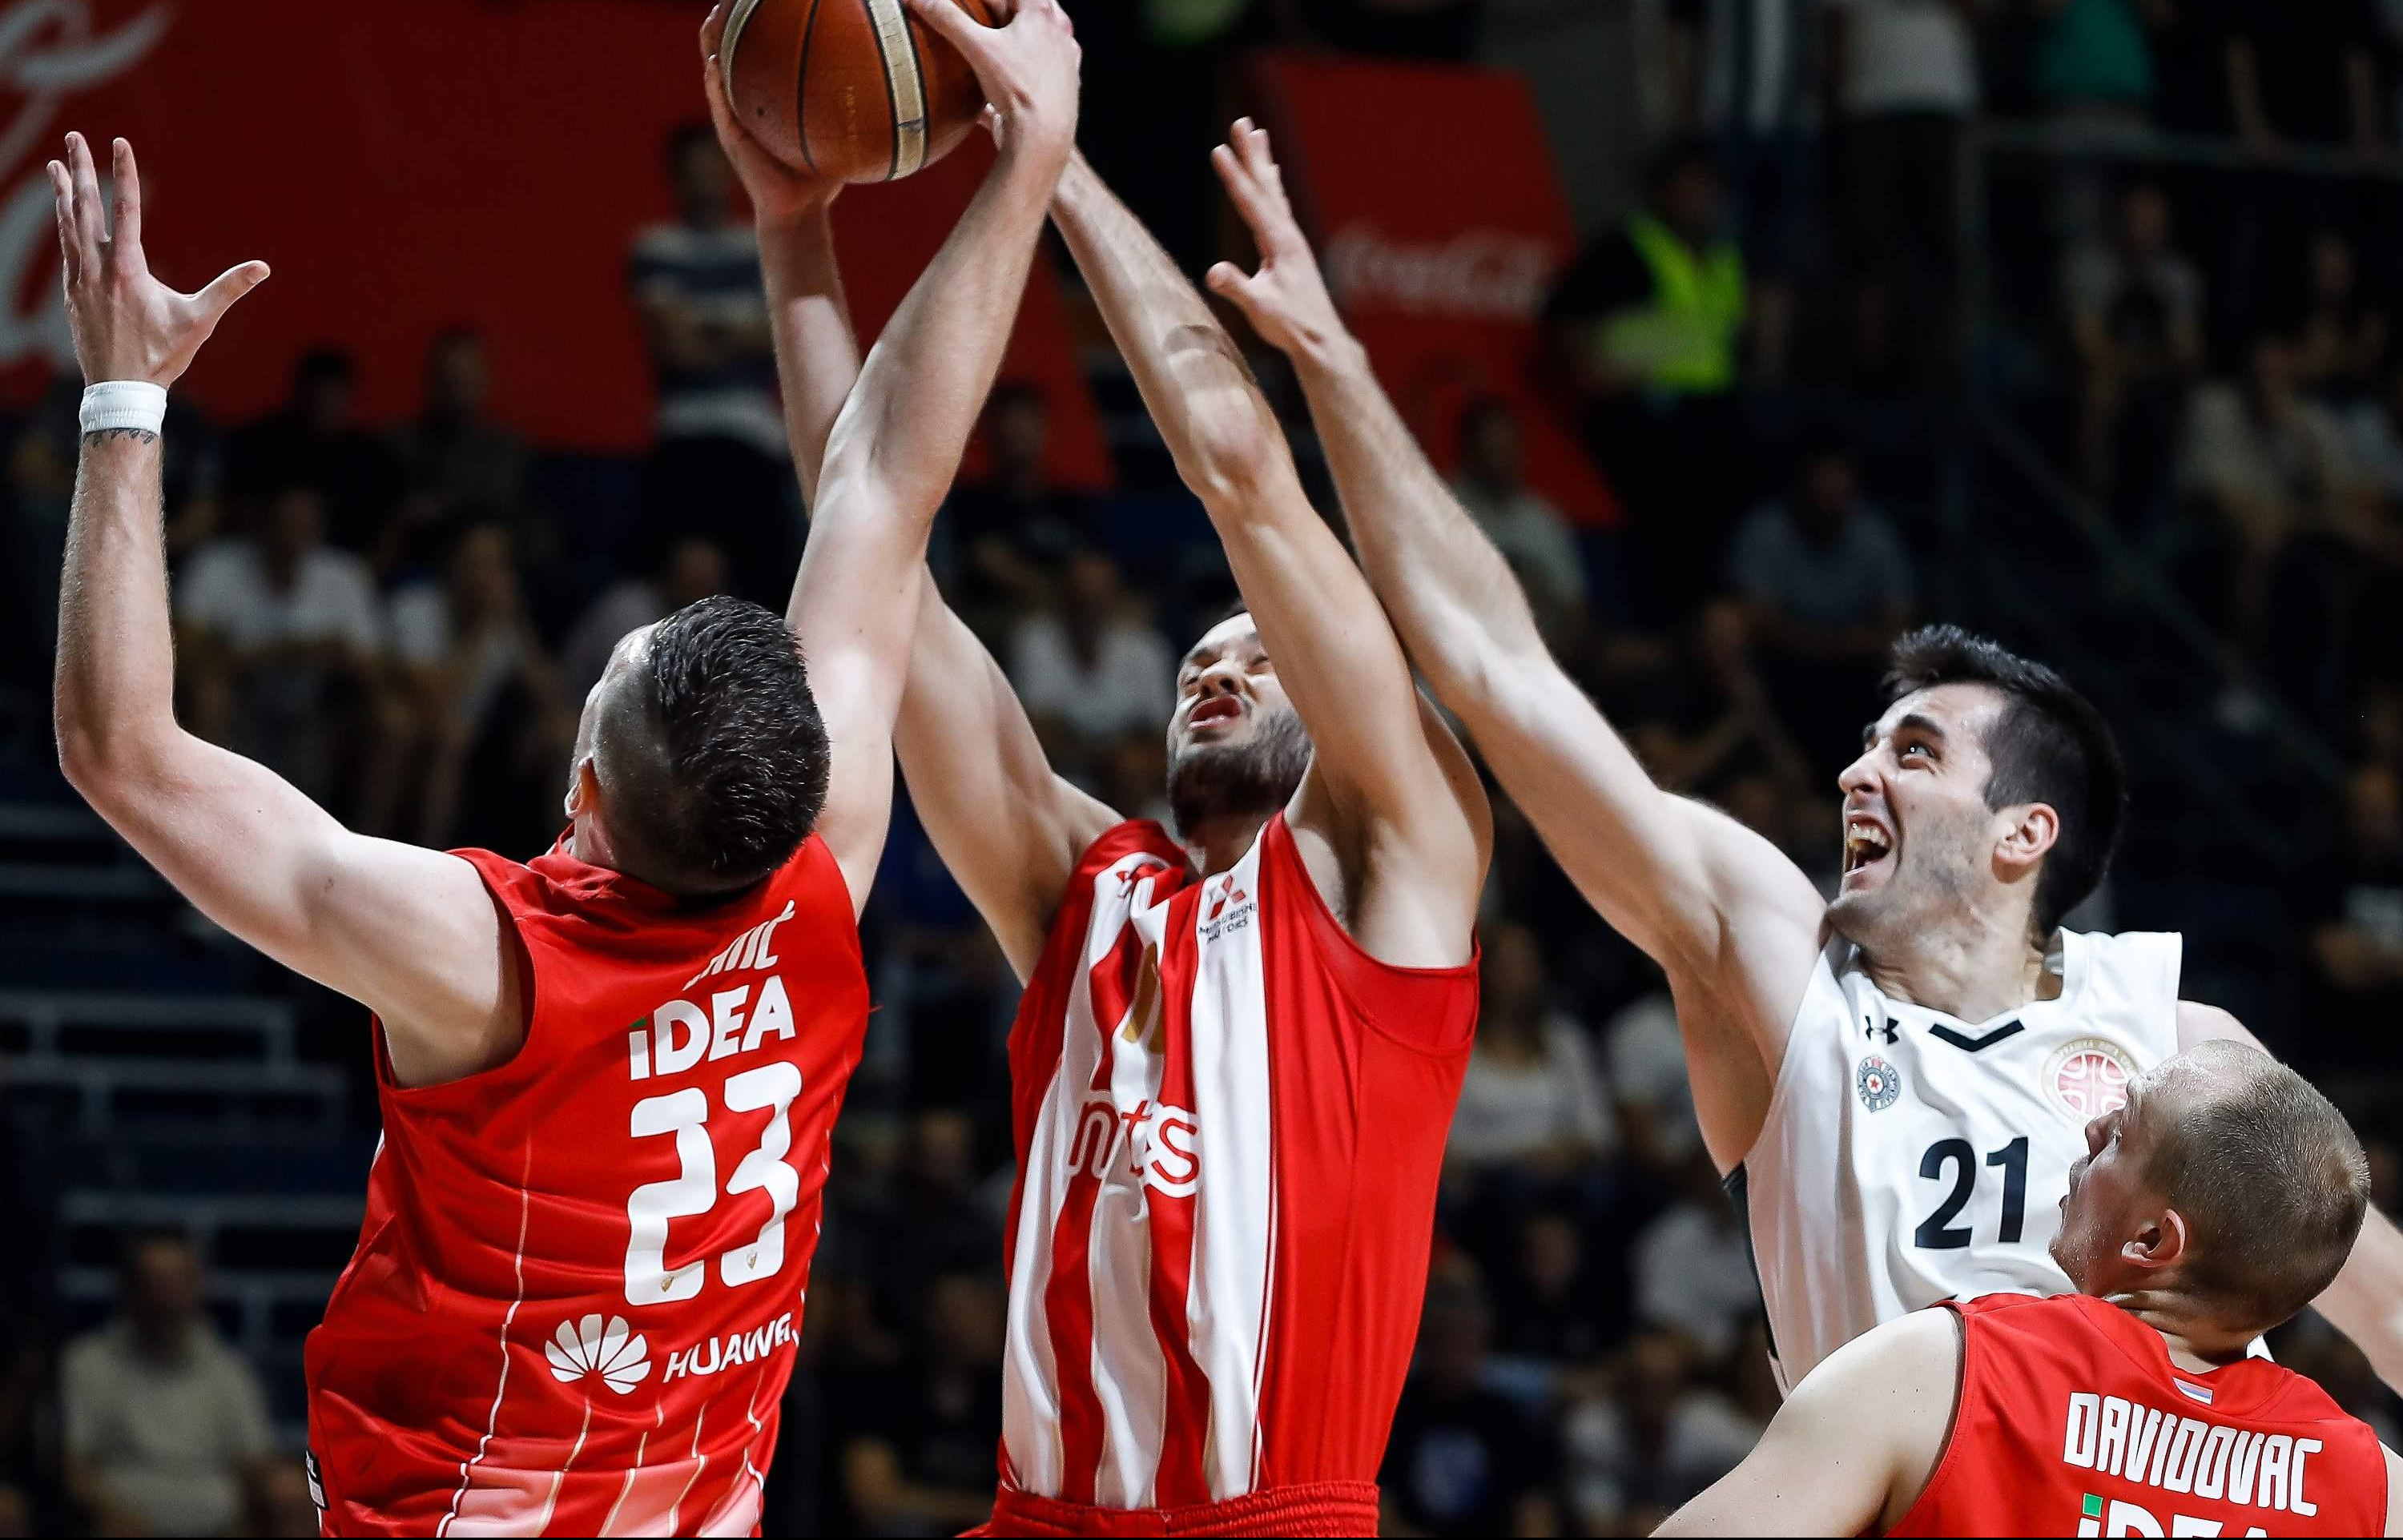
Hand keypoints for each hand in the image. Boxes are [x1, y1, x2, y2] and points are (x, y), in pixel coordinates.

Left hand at [49, 133, 266, 387]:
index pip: (125, 210)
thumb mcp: (199, 321)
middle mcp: (98, 268)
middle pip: (86, 208)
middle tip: (73, 137)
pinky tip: (64, 215)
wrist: (121, 387)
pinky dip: (64, 224)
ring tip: (55, 165)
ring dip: (63, 193)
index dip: (122, 174)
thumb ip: (229, 289)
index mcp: (128, 270)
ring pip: (68, 225)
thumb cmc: (163, 355)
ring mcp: (81, 280)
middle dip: (81, 170)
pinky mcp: (73, 293)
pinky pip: (66, 248)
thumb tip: (262, 268)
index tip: (118, 144)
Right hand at [699, 5, 838, 224]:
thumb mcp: (837, 132)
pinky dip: (715, 84)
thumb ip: (850, 106)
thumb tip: (889, 79)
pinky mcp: (731, 137)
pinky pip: (719, 105)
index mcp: (766, 96)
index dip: (755, 22)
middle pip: (730, 49)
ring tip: (713, 16)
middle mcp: (746, 101)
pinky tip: (714, 64)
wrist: (800, 210)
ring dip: (711, 42)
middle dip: (729, 20)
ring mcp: (734, 118)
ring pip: (715, 70)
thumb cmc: (820, 170)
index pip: (757, 50)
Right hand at [902, 0, 1079, 167]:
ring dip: (1016, 32)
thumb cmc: (1018, 90)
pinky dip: (1022, 62)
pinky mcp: (1061, 86)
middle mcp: (1058, 31)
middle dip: (1004, 7)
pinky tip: (1004, 73)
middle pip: (1028, 7)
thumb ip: (947, 19)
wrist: (1043, 139)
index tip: (974, 2)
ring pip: (1037, 36)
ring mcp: (1064, 59)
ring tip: (994, 36)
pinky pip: (1040, 65)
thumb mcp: (976, 48)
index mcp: (1042, 12)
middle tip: (982, 11)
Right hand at [1204, 119, 1344, 356]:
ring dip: (1264, 163)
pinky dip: (1272, 187)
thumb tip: (1214, 272)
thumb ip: (1237, 288)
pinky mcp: (1291, 250)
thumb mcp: (1260, 309)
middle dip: (1251, 154)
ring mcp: (1292, 241)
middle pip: (1265, 186)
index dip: (1233, 176)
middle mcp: (1288, 235)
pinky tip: (1272, 181)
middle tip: (1242, 123)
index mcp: (1280, 243)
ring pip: (1274, 192)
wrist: (1321, 340)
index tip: (1217, 150)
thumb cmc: (1291, 326)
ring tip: (1259, 136)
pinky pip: (1279, 208)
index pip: (1251, 202)